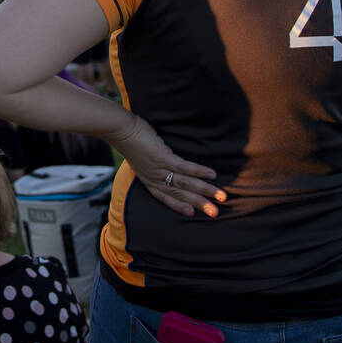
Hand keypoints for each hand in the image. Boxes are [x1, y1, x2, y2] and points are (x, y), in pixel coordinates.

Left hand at [107, 114, 225, 216]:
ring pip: (185, 183)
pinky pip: (184, 167)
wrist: (120, 129)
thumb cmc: (131, 140)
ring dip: (204, 190)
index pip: (165, 197)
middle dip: (199, 204)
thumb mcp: (142, 158)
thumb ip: (153, 164)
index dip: (179, 205)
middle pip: (180, 195)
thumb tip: (165, 161)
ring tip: (221, 196)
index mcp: (148, 180)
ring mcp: (159, 169)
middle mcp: (154, 178)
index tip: (192, 213)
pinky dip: (199, 171)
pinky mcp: (163, 157)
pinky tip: (212, 174)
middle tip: (215, 213)